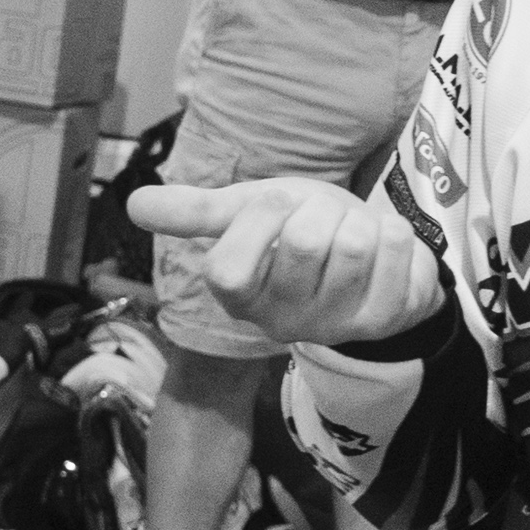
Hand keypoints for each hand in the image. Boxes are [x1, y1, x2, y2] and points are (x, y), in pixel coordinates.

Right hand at [135, 175, 445, 346]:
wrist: (366, 260)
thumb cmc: (297, 231)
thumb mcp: (245, 214)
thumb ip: (194, 212)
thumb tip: (133, 205)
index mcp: (240, 298)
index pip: (227, 268)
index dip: (260, 220)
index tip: (276, 210)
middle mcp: (284, 321)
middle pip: (304, 240)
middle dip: (319, 210)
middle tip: (321, 223)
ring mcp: (337, 324)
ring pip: (354, 242)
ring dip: (358, 220)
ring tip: (350, 236)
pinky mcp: (386, 318)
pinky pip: (396, 246)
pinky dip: (393, 233)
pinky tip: (382, 251)